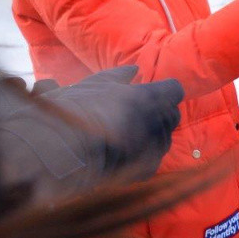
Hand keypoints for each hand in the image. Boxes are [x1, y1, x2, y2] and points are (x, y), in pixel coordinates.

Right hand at [42, 65, 184, 179]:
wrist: (64, 150)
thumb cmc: (77, 110)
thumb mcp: (96, 85)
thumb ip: (119, 76)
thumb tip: (135, 69)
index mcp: (150, 97)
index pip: (174, 90)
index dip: (163, 91)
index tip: (149, 93)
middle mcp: (159, 121)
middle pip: (172, 114)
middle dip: (158, 113)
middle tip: (134, 115)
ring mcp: (156, 146)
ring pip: (164, 137)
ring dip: (151, 135)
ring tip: (125, 136)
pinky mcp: (149, 168)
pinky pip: (154, 159)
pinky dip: (143, 156)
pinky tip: (125, 155)